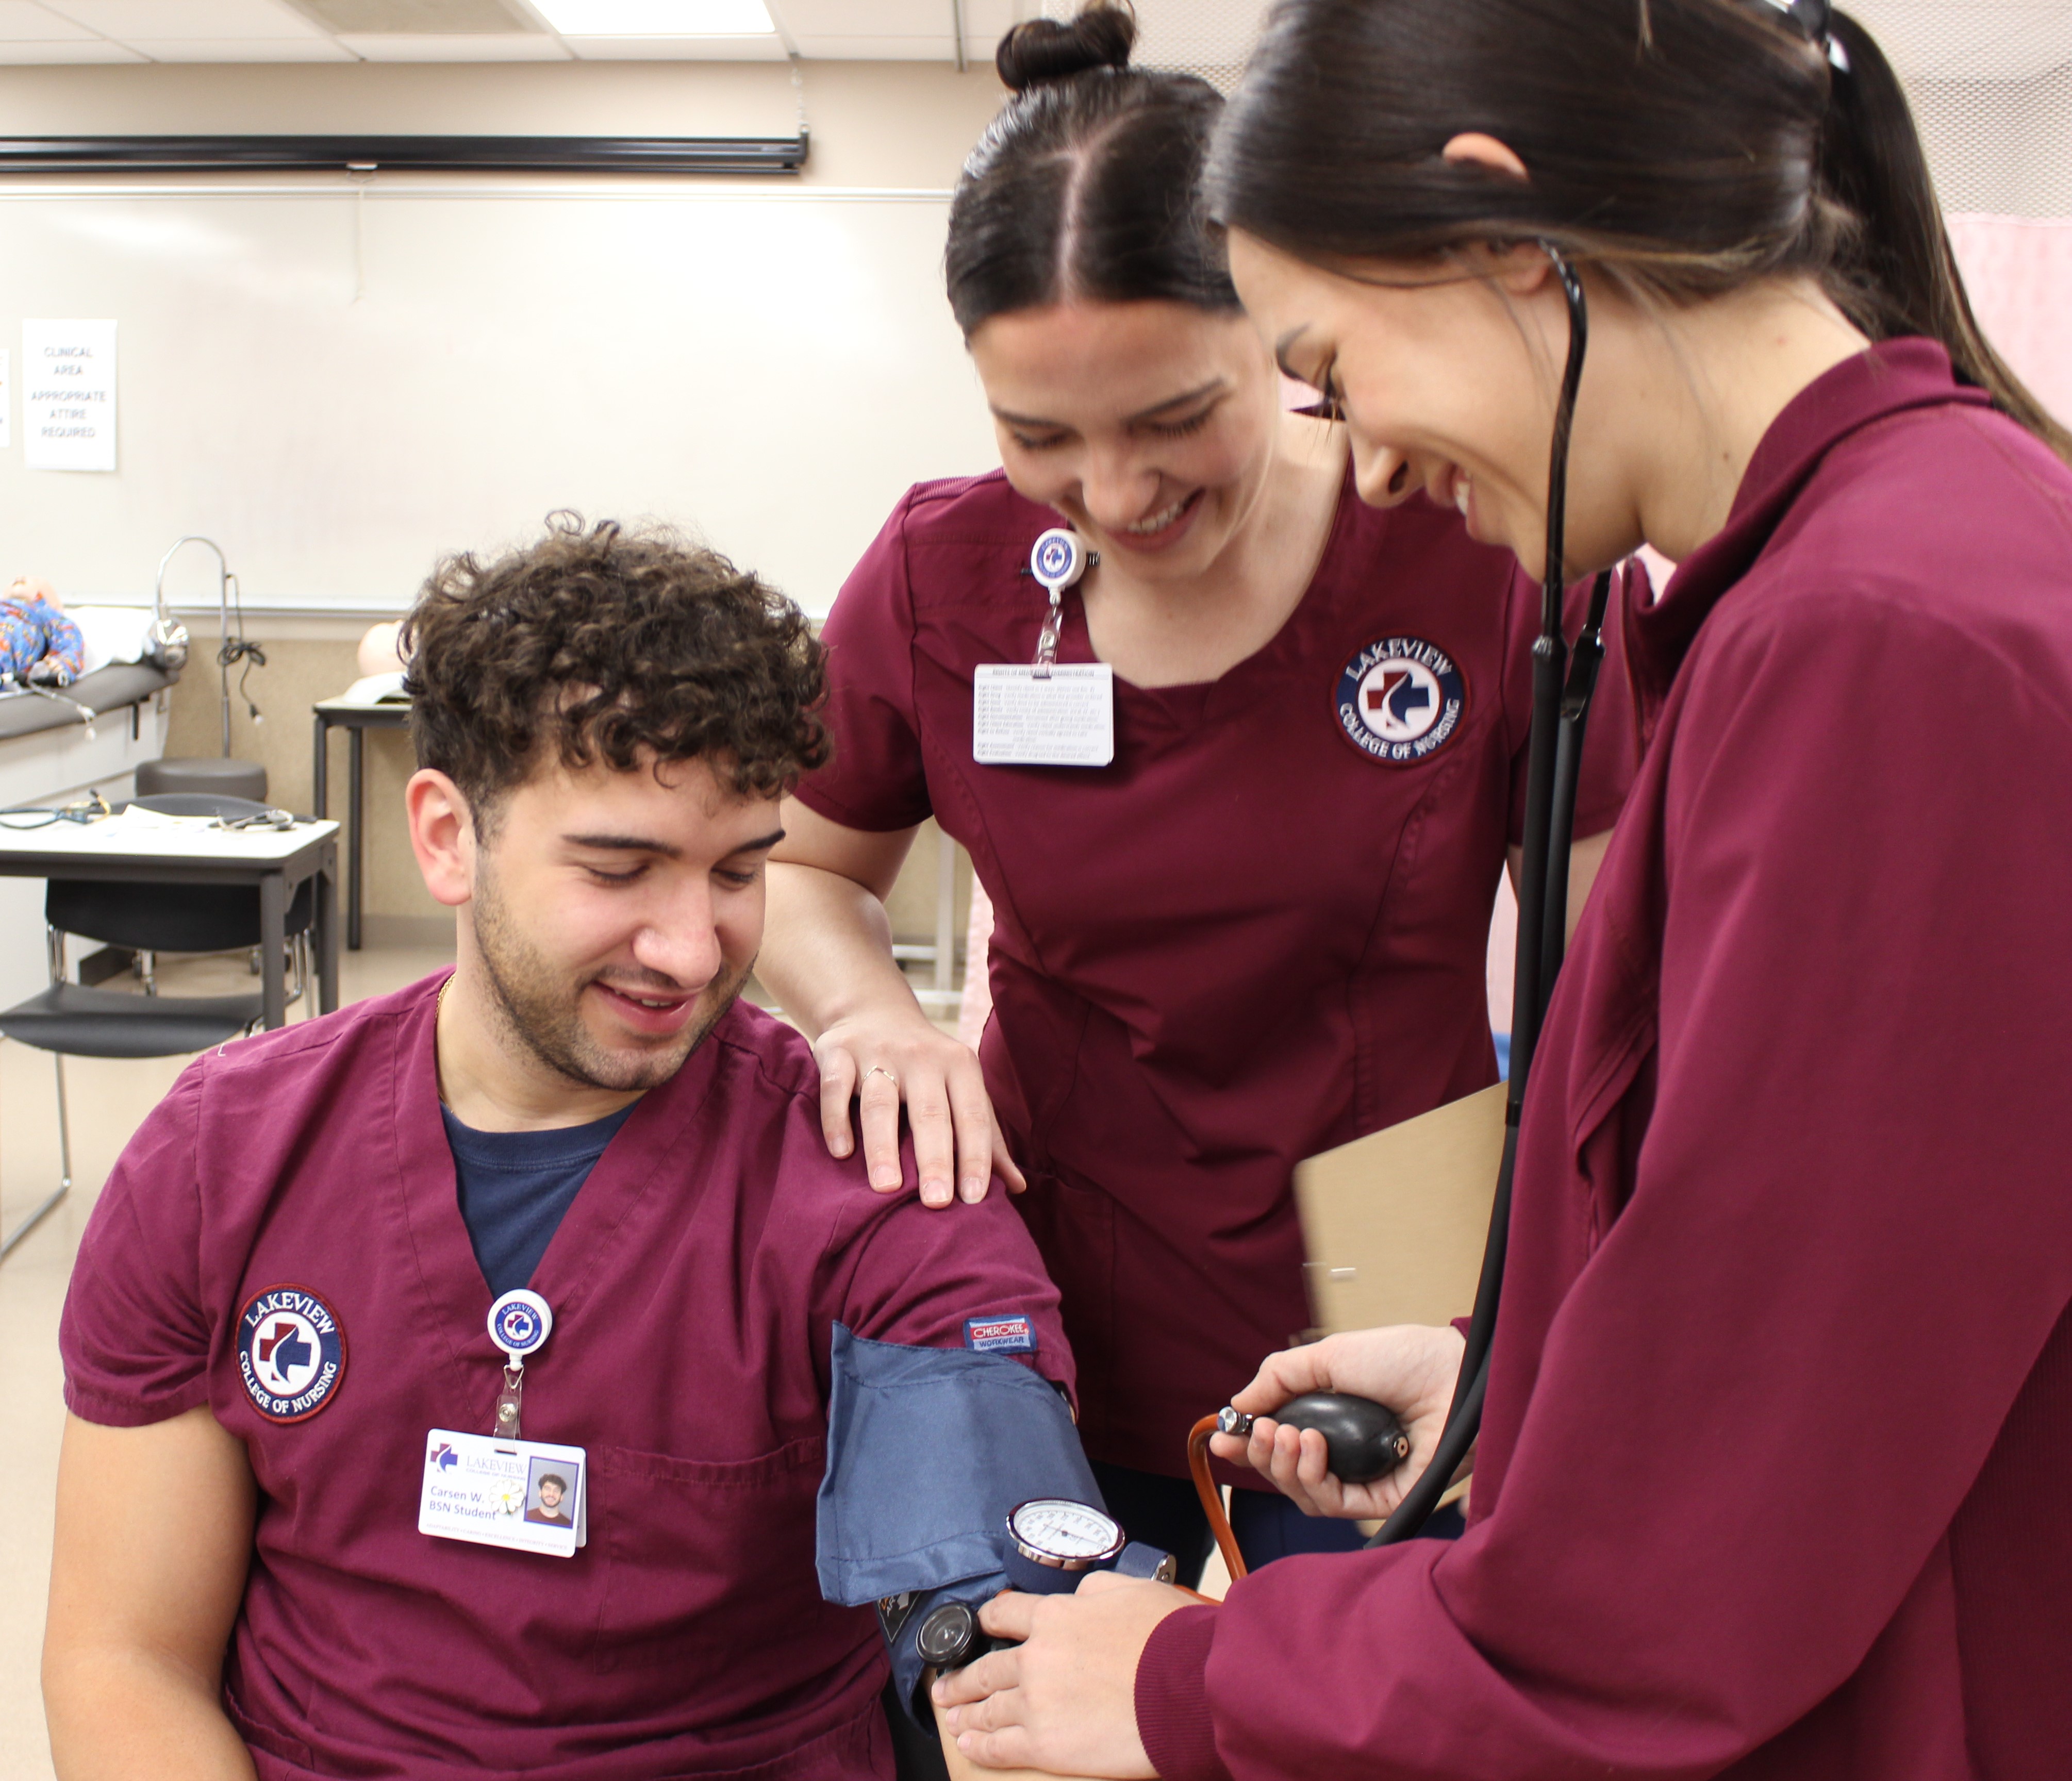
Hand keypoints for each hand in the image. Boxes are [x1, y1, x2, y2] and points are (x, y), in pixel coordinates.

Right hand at [813, 1007, 1026, 1207]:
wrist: (873, 1011)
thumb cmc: (926, 1067)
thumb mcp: (961, 1089)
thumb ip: (987, 1137)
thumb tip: (1018, 1187)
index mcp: (959, 1065)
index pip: (972, 1115)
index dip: (975, 1157)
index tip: (974, 1199)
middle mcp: (922, 1056)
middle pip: (930, 1112)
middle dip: (935, 1159)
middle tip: (936, 1203)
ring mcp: (878, 1052)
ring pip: (880, 1102)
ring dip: (883, 1147)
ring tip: (886, 1187)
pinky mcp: (838, 1051)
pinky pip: (836, 1086)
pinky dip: (837, 1120)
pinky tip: (842, 1153)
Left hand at [931, 1574, 1188, 1775]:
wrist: (1187, 1686)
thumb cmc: (1169, 1638)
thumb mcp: (1131, 1589)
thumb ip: (1094, 1590)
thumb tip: (1078, 1595)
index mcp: (1056, 1614)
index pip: (1005, 1614)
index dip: (989, 1622)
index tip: (980, 1629)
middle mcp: (1036, 1656)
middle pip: (987, 1668)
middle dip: (962, 1679)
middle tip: (946, 1687)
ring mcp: (1035, 1702)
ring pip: (988, 1708)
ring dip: (966, 1713)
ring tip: (953, 1717)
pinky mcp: (1044, 1745)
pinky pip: (998, 1746)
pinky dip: (979, 1745)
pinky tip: (969, 1744)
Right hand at [1209, 1325, 1466, 1520]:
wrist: (1451, 1376)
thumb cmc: (1401, 1358)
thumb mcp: (1329, 1356)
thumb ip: (1279, 1378)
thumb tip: (1238, 1405)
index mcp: (1331, 1421)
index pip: (1280, 1444)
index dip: (1247, 1445)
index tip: (1220, 1438)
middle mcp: (1344, 1453)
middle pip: (1285, 1473)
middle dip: (1261, 1455)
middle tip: (1261, 1432)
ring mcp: (1363, 1478)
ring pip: (1303, 1494)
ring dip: (1283, 1466)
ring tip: (1287, 1434)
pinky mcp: (1383, 1500)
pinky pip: (1333, 1504)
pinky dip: (1312, 1477)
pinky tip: (1311, 1446)